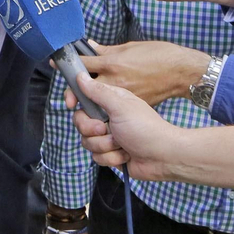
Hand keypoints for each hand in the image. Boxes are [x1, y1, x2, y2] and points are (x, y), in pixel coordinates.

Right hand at [67, 71, 187, 180]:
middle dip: (92, 130)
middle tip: (106, 129)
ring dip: (105, 146)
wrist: (163, 157)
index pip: (83, 99)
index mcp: (110, 102)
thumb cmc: (145, 127)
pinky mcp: (111, 154)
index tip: (71, 105)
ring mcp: (109, 137)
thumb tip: (80, 75)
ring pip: (88, 142)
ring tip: (122, 144)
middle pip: (81, 123)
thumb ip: (98, 92)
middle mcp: (108, 118)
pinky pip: (97, 158)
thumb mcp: (120, 106)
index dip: (74, 102)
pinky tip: (126, 155)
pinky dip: (111, 158)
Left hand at [78, 40, 209, 105]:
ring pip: (97, 103)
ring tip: (84, 103)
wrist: (183, 73)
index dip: (68, 63)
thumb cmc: (160, 55)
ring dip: (89, 104)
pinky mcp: (132, 106)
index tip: (58, 63)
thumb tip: (90, 46)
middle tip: (68, 95)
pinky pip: (113, 110)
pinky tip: (104, 108)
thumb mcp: (131, 47)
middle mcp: (115, 81)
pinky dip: (107, 109)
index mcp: (112, 63)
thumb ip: (107, 50)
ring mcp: (123, 97)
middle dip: (73, 93)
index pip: (82, 64)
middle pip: (83, 89)